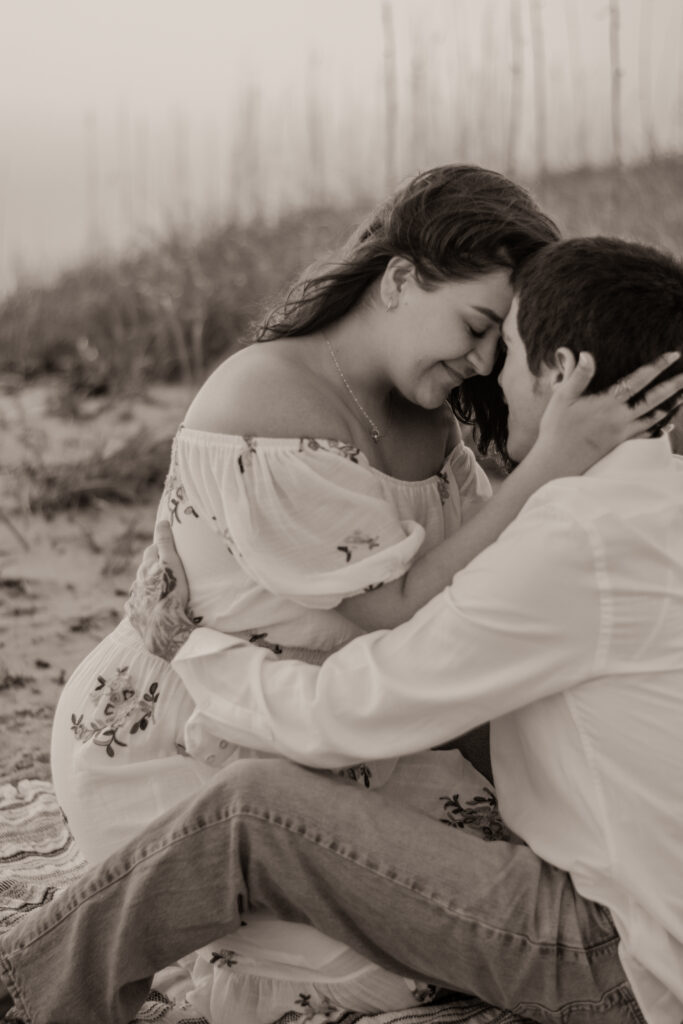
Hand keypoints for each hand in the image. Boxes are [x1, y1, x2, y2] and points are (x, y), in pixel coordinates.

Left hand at [125, 520, 195, 660]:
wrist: (164, 630)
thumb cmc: (172, 596)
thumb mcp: (173, 566)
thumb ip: (166, 544)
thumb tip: (162, 522)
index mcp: (146, 569)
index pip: (151, 551)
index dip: (160, 549)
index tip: (169, 550)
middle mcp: (137, 583)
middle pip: (144, 570)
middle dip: (153, 568)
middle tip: (167, 570)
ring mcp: (134, 601)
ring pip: (139, 589)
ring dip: (148, 588)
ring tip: (160, 592)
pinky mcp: (134, 617)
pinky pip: (136, 608)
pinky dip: (143, 605)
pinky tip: (150, 609)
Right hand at [533, 350, 682, 475]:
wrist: (556, 462)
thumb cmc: (556, 428)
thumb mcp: (562, 398)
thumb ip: (577, 375)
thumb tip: (588, 354)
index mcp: (606, 403)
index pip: (637, 381)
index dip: (656, 367)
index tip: (673, 355)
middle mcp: (619, 418)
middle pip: (653, 400)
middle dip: (673, 386)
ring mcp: (622, 433)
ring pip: (654, 418)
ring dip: (671, 406)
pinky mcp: (620, 445)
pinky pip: (647, 435)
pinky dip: (661, 428)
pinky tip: (669, 424)